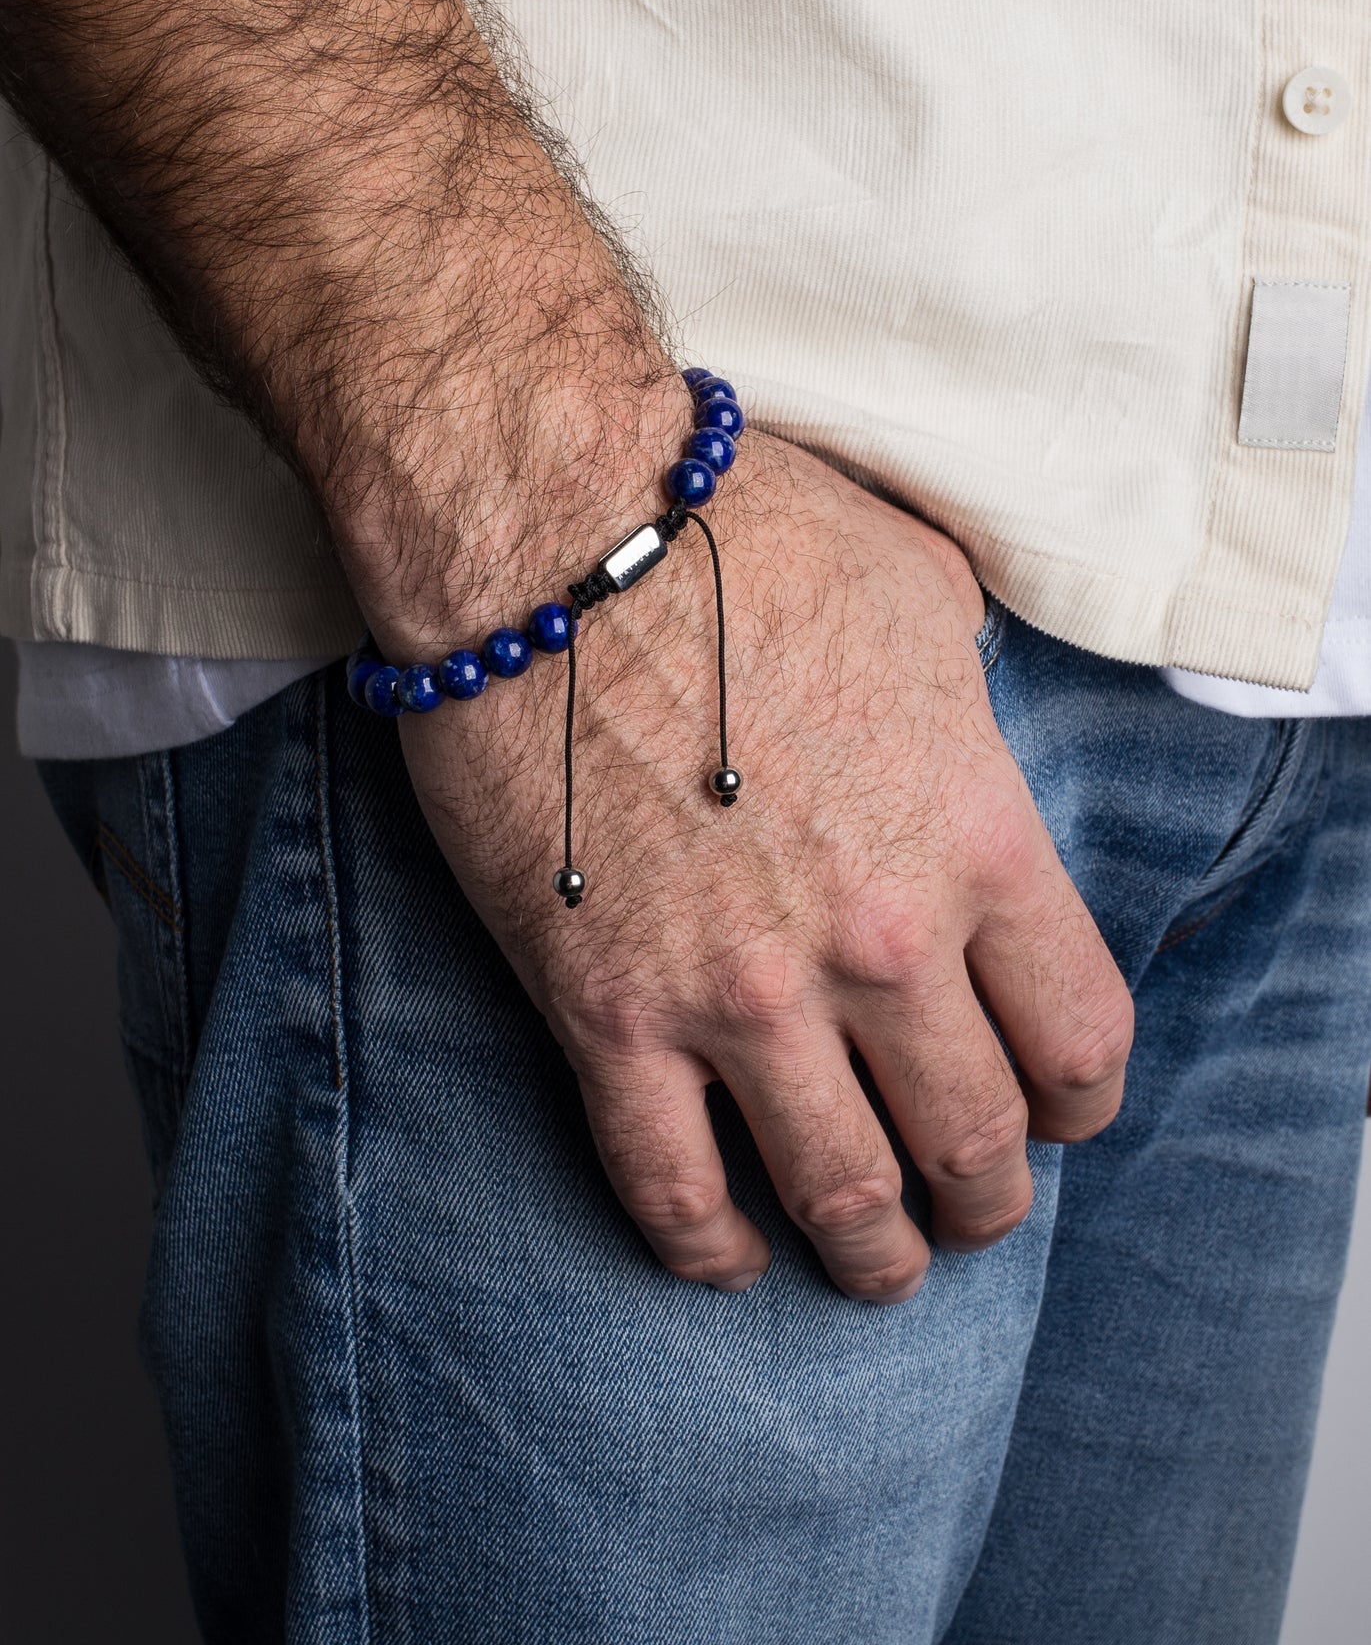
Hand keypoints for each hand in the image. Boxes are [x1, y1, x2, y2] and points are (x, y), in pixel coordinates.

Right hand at [395, 429, 1133, 1301]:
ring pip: (840, 1194)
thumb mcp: (925, 599)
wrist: (554, 530)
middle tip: (976, 1207)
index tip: (1062, 1112)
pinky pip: (667, 1186)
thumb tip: (962, 742)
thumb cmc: (744, 536)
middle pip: (973, 1137)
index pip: (1079, 1035)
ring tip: (878, 1268)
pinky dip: (708, 1250)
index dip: (1082, 1099)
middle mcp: (880, 945)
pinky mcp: (608, 1014)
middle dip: (989, 1197)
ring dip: (875, 1255)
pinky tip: (730, 1259)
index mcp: (976, 843)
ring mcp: (741, 994)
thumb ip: (972, 708)